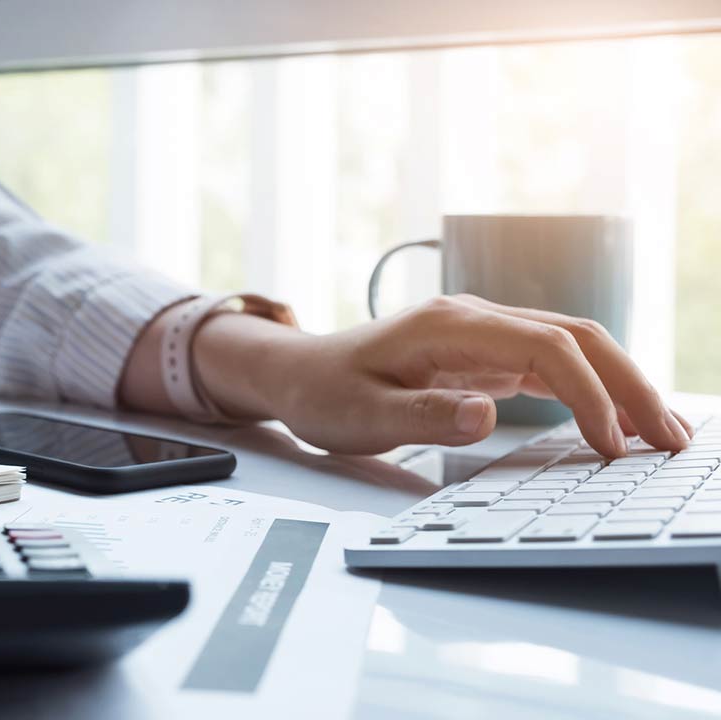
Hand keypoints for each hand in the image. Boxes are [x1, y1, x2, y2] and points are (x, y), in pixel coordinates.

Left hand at [172, 295, 689, 456]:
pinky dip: (590, 389)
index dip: (589, 393)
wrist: (296, 373)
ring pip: (571, 346)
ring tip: (662, 435)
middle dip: (629, 384)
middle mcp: (474, 319)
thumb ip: (423, 415)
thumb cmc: (324, 393)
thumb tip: (486, 415)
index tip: (611, 445)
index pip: (544, 347)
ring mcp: (482, 333)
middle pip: (575, 337)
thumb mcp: (362, 414)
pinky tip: (615, 421)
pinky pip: (551, 363)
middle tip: (671, 439)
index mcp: (448, 326)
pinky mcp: (483, 354)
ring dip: (620, 385)